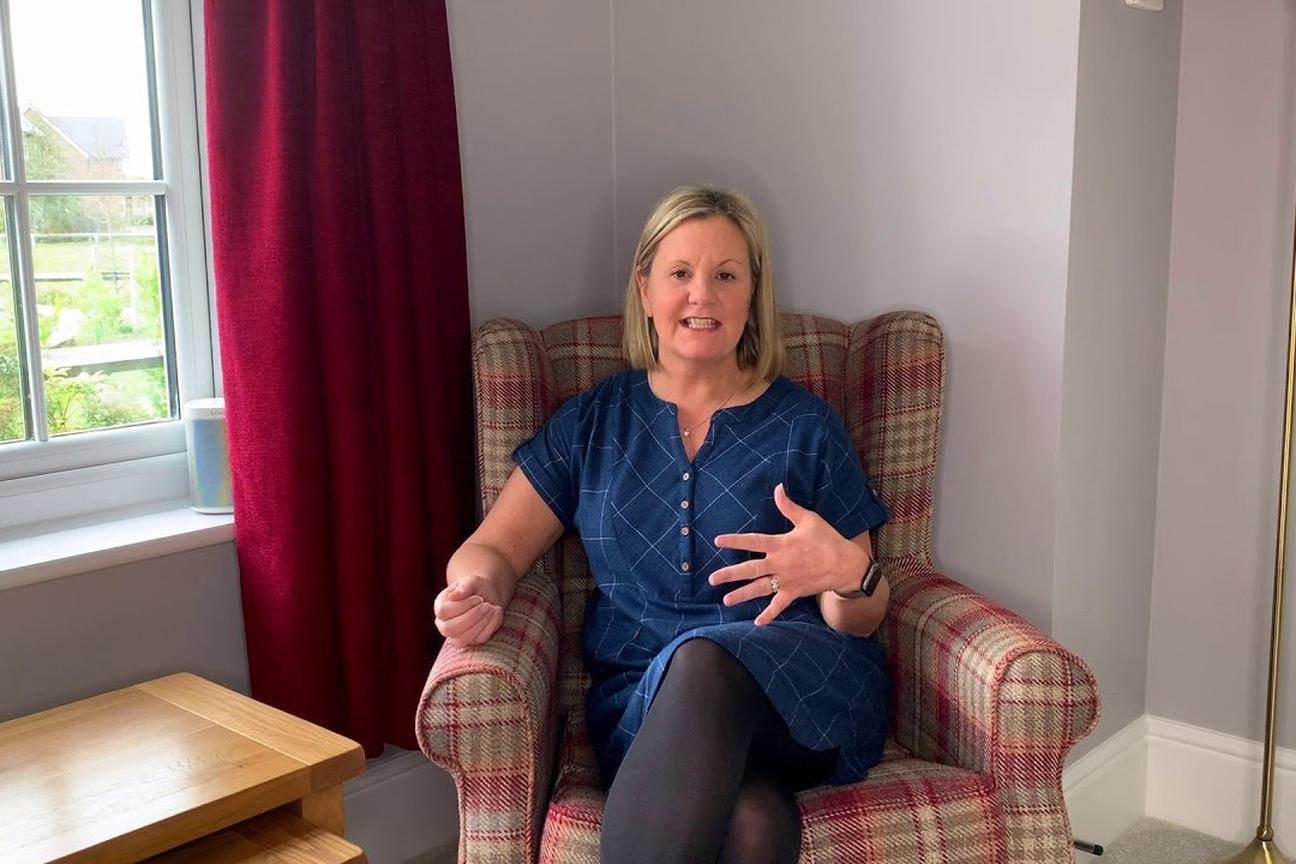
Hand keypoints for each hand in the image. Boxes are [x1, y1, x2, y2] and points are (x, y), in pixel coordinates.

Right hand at [433, 570, 506, 645]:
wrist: (489, 596)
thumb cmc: (477, 587)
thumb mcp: (472, 581)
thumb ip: (464, 587)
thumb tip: (453, 596)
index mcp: (440, 607)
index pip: (443, 612)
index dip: (462, 606)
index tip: (478, 598)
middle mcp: (444, 624)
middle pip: (450, 629)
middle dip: (472, 616)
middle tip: (486, 605)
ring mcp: (456, 636)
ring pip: (463, 638)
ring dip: (481, 622)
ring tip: (492, 608)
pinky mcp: (471, 641)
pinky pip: (479, 639)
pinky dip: (490, 625)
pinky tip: (496, 613)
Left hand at [710, 483, 866, 625]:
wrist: (846, 564)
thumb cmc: (827, 539)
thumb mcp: (808, 519)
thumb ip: (789, 506)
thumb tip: (778, 487)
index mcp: (781, 545)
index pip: (753, 541)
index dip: (735, 541)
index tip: (718, 541)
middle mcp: (780, 564)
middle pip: (750, 569)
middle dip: (730, 574)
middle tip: (712, 579)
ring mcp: (786, 580)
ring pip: (760, 588)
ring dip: (742, 595)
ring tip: (726, 601)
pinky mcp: (794, 592)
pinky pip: (779, 605)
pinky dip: (769, 614)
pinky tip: (757, 622)